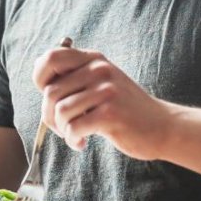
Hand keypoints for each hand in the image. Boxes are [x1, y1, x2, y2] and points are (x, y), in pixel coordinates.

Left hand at [33, 47, 173, 158]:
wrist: (163, 126)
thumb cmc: (125, 108)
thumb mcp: (102, 82)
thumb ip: (76, 75)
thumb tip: (38, 71)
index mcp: (94, 59)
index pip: (50, 58)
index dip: (40, 79)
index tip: (49, 97)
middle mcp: (99, 69)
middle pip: (51, 92)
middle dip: (49, 116)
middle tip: (62, 127)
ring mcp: (106, 91)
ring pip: (60, 111)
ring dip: (62, 130)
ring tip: (74, 135)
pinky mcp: (110, 114)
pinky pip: (73, 128)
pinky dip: (72, 140)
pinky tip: (82, 143)